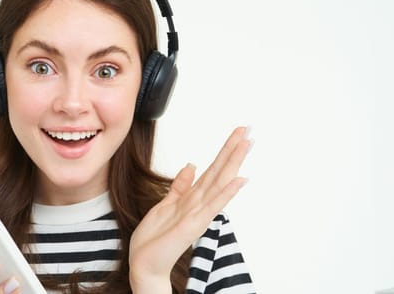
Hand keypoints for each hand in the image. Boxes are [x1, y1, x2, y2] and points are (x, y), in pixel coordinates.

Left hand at [129, 126, 251, 286]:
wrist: (145, 263)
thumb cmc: (154, 238)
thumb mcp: (165, 204)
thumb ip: (180, 186)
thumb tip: (191, 165)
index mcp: (192, 197)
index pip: (213, 169)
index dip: (224, 150)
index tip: (238, 132)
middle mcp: (199, 203)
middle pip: (220, 171)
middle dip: (233, 150)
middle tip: (248, 129)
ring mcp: (199, 213)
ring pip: (220, 182)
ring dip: (234, 163)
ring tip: (248, 143)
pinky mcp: (193, 225)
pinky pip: (213, 205)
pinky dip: (227, 193)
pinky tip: (240, 180)